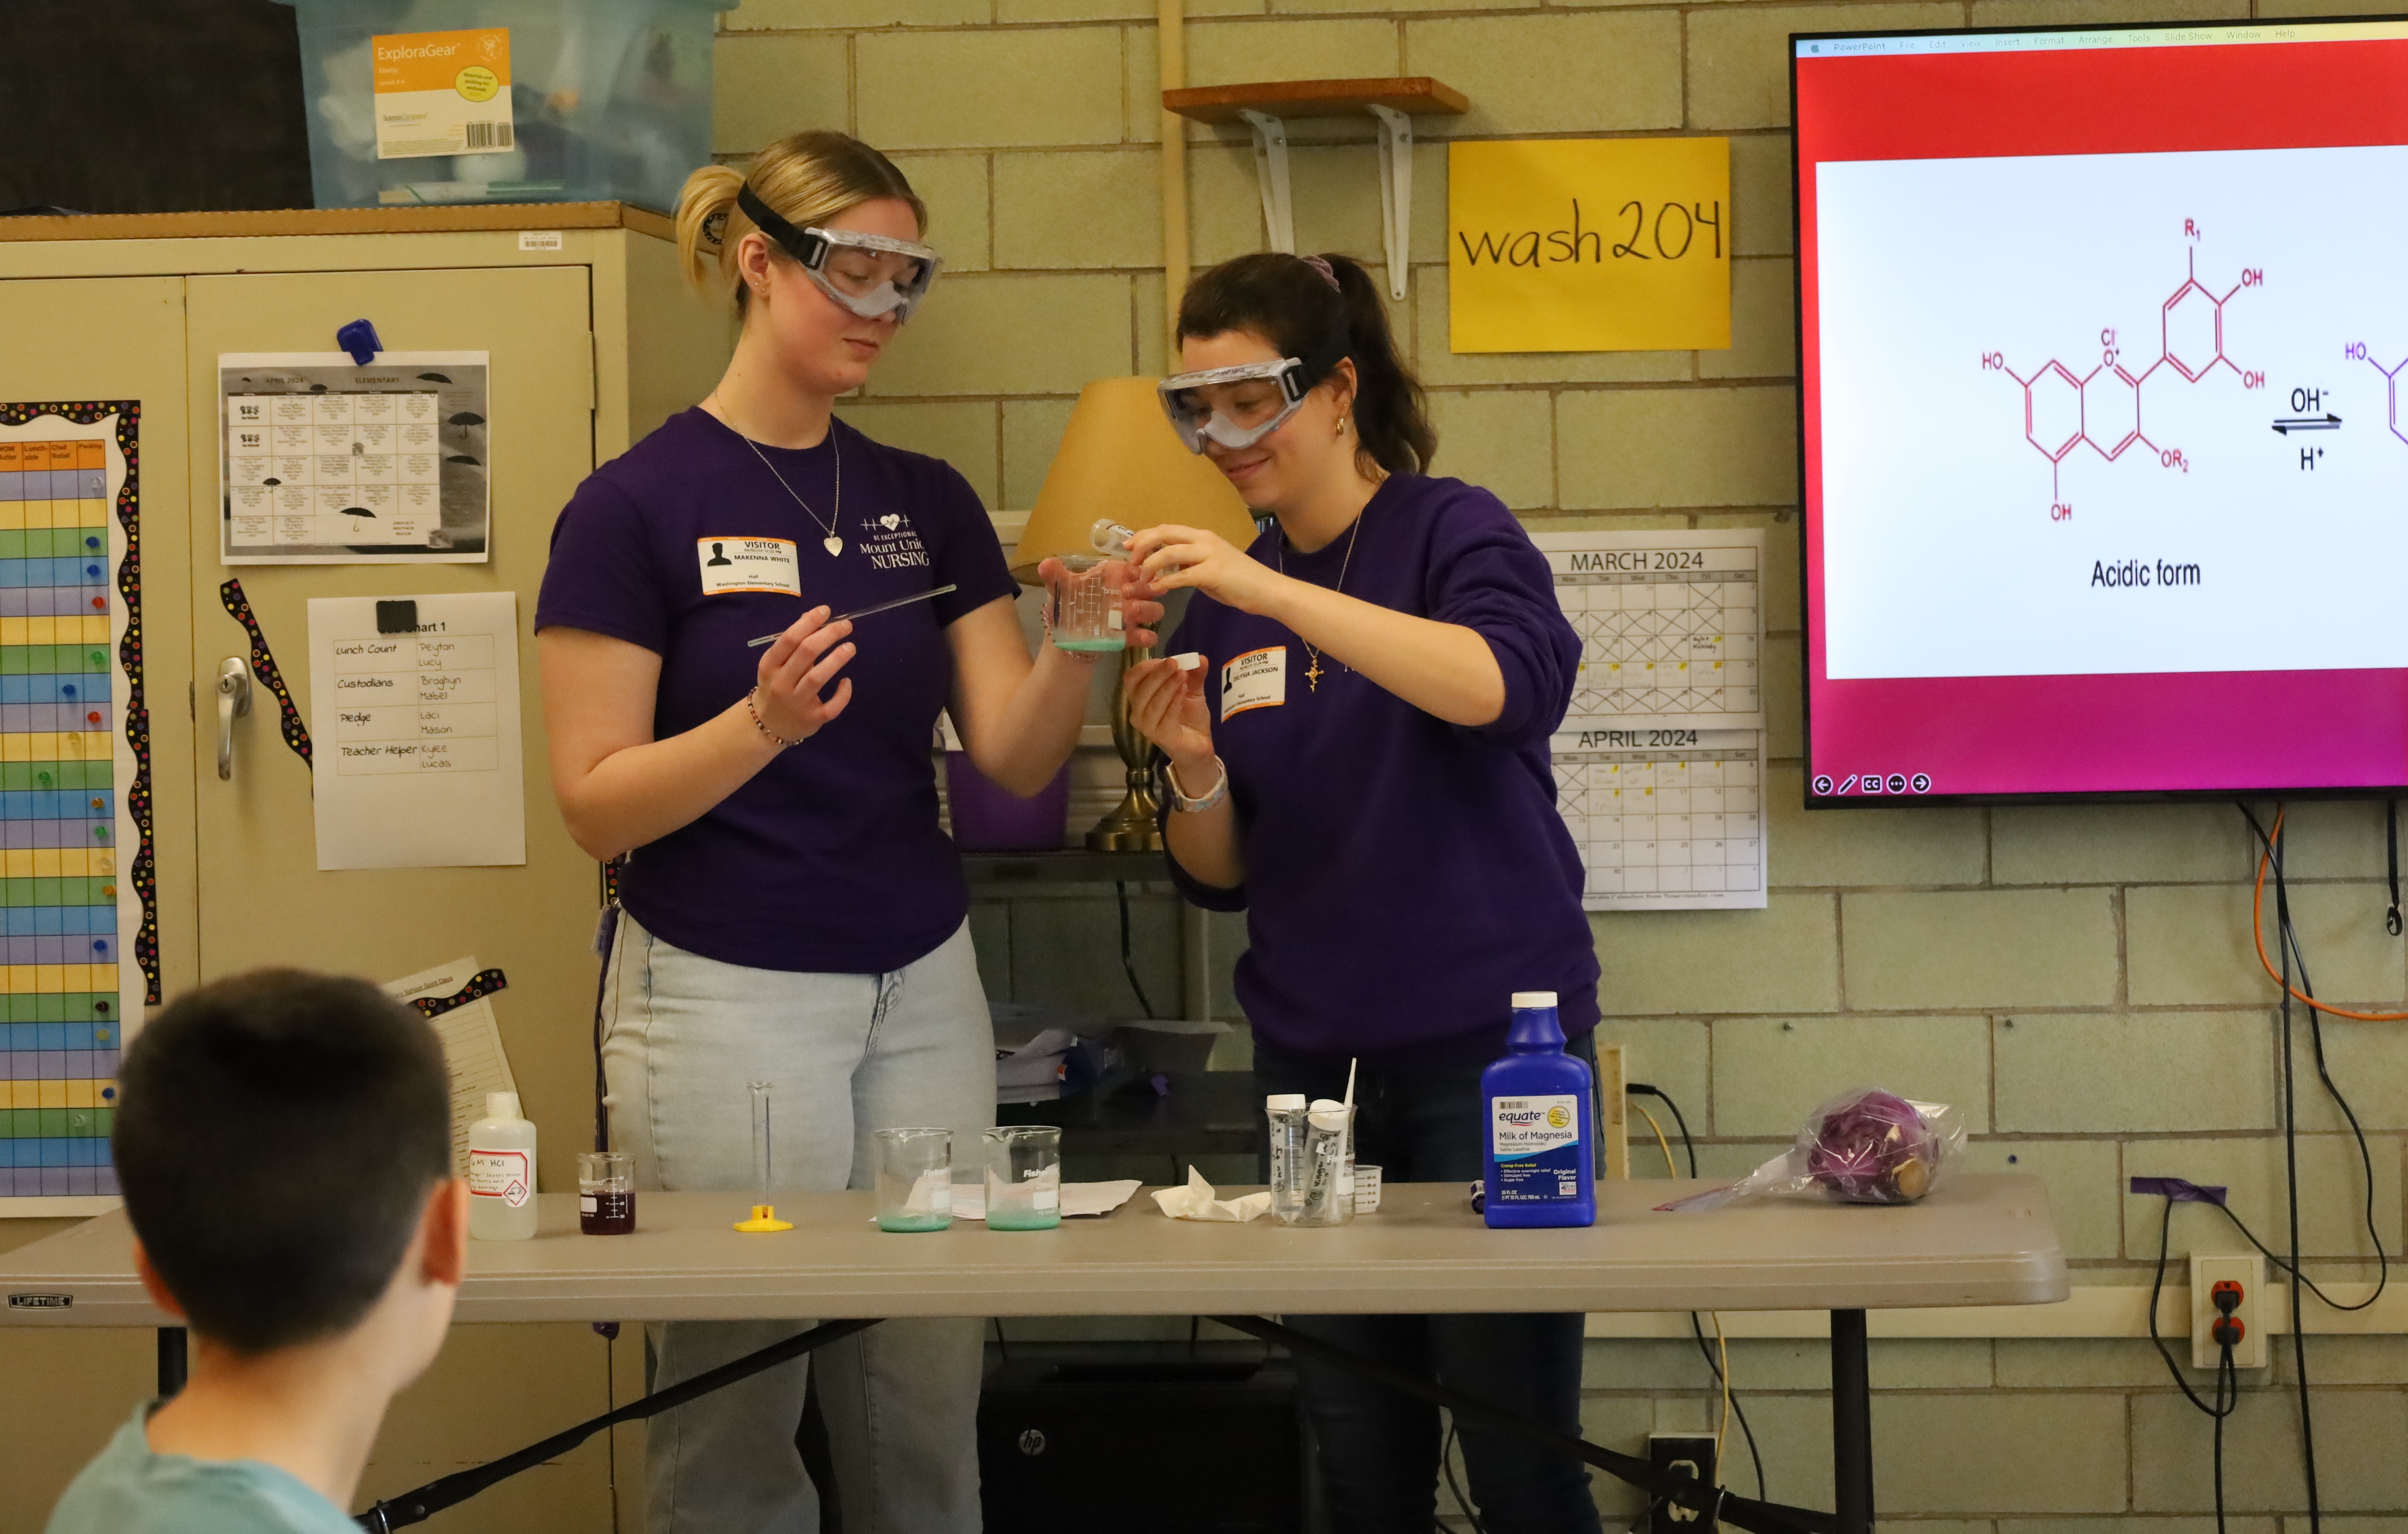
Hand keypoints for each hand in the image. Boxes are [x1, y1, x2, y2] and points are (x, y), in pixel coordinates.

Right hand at [752, 606, 854, 742]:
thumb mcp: (776, 664)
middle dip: (828, 635)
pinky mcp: (812, 719)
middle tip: (846, 626)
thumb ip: (793, 643)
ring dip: (836, 659)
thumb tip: (812, 616)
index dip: (809, 622)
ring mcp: (796, 702)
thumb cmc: (775, 686)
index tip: (826, 611)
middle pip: (806, 653)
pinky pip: (831, 706)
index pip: (790, 638)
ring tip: (850, 647)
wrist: (766, 725)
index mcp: (770, 665)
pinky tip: (847, 682)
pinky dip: (843, 693)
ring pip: (817, 677)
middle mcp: (781, 683)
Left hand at [1034, 556, 1165, 651]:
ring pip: (1154, 609)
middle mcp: (1127, 594)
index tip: (1132, 571)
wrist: (1066, 636)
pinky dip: (1148, 636)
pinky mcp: (1130, 636)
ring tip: (1131, 610)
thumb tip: (1045, 563)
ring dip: (1148, 609)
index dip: (1137, 567)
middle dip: (1144, 587)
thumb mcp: (1060, 589)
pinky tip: (1143, 637)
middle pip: (1149, 586)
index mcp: (1113, 577)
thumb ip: (1054, 576)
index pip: (1133, 567)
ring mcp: (1131, 616)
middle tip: (1126, 592)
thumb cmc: (1067, 605)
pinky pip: (1148, 636)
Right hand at [1124, 655, 1213, 771]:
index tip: (1167, 659)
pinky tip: (1184, 691)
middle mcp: (1138, 712)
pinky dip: (1175, 701)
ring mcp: (1147, 727)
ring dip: (1167, 686)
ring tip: (1183, 675)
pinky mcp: (1161, 737)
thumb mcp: (1193, 690)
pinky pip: (1166, 716)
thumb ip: (1194, 674)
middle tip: (1174, 663)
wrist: (1199, 744)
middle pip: (1140, 688)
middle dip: (1158, 673)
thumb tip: (1201, 658)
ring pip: (1152, 702)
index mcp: (1140, 697)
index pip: (1132, 678)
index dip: (1147, 666)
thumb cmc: (1189, 717)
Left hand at [1126, 524, 1284, 615]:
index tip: (1129, 546)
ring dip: (1150, 566)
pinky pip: (1180, 576)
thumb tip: (1170, 569)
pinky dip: (1164, 583)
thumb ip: (1191, 565)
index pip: (1168, 529)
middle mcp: (1204, 540)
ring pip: (1168, 553)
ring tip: (1141, 580)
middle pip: (1164, 534)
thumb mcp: (1212, 567)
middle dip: (1142, 545)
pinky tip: (1156, 590)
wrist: (1269, 590)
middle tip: (1131, 561)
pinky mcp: (1213, 573)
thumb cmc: (1242, 582)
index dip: (1145, 536)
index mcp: (1203, 536)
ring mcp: (1209, 555)